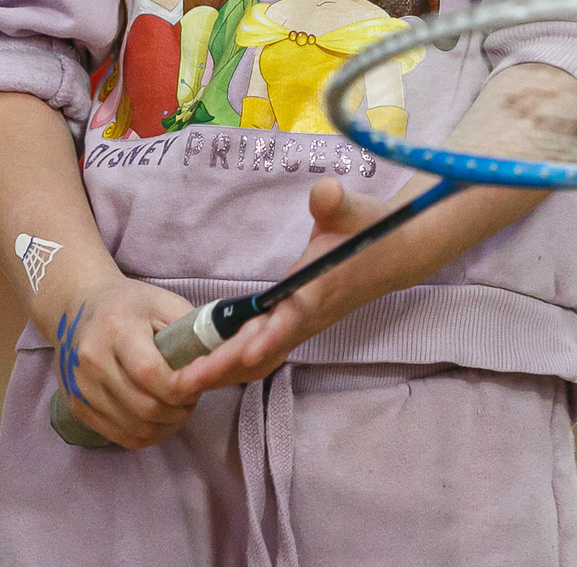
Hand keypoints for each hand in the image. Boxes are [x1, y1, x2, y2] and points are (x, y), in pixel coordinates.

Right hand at [48, 274, 200, 450]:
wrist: (80, 307)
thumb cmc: (131, 305)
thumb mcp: (165, 304)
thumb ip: (193, 331)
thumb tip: (223, 361)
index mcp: (115, 329)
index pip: (150, 373)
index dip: (182, 386)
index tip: (202, 384)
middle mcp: (92, 361)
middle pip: (144, 407)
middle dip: (179, 410)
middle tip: (193, 397)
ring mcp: (81, 387)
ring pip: (135, 428)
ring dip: (166, 425)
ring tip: (178, 406)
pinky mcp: (77, 407)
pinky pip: (121, 436)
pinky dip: (147, 434)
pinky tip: (159, 418)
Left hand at [174, 178, 398, 392]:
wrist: (394, 255)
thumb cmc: (371, 230)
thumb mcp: (354, 210)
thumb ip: (336, 204)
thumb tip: (326, 192)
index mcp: (319, 289)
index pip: (293, 317)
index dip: (271, 336)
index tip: (245, 353)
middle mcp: (309, 315)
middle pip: (264, 348)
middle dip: (224, 365)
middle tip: (183, 382)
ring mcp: (302, 326)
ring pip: (260, 359)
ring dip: (224, 373)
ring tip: (181, 384)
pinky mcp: (296, 327)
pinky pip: (262, 353)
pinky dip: (234, 366)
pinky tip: (206, 370)